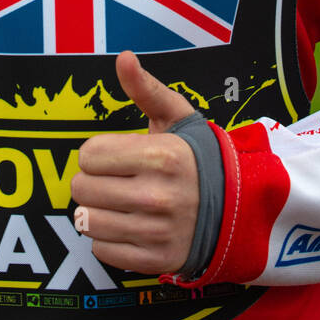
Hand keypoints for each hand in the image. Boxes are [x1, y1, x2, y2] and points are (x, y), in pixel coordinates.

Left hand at [70, 50, 200, 274]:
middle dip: (91, 180)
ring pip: (88, 221)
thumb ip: (145, 88)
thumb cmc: (197, 157)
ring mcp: (157, 232)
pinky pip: (102, 250)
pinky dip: (107, 238)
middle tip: (112, 178)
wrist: (236, 208)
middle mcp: (157, 196)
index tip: (112, 155)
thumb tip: (123, 58)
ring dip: (96, 210)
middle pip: (82, 188)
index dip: (95, 152)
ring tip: (115, 201)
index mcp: (161, 155)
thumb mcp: (177, 116)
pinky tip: (126, 224)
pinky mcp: (156, 261)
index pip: (89, 155)